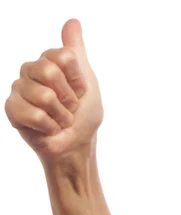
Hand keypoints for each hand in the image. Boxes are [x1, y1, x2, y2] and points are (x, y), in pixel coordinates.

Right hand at [4, 19, 103, 166]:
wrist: (76, 146)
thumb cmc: (84, 117)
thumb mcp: (88, 83)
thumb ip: (76, 52)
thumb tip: (72, 22)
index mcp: (49, 62)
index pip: (62, 56)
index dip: (77, 80)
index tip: (80, 92)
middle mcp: (31, 72)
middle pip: (49, 71)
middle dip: (68, 98)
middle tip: (69, 108)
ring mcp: (19, 89)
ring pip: (43, 95)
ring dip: (60, 115)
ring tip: (59, 120)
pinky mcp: (12, 109)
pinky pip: (33, 113)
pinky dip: (49, 126)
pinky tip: (49, 128)